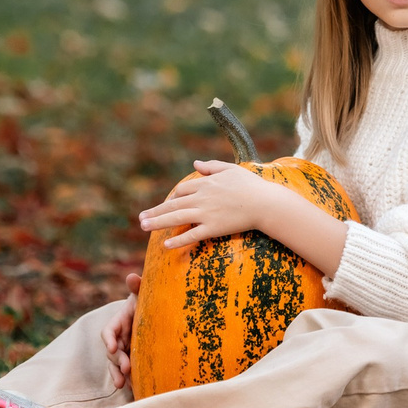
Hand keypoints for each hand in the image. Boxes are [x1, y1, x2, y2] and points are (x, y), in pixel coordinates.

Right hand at [99, 271, 140, 389]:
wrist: (157, 314)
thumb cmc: (149, 302)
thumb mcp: (144, 293)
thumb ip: (138, 286)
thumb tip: (132, 276)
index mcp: (120, 321)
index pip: (109, 331)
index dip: (110, 339)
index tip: (114, 347)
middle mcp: (119, 337)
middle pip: (112, 351)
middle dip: (117, 360)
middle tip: (126, 368)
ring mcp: (125, 350)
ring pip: (116, 364)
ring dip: (117, 374)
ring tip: (123, 384)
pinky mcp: (132, 359)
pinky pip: (126, 371)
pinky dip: (128, 380)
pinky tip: (134, 389)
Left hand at [139, 160, 289, 249]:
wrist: (266, 203)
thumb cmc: (251, 185)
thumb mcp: (231, 170)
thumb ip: (211, 167)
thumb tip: (195, 163)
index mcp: (205, 183)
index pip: (181, 190)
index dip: (172, 198)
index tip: (166, 205)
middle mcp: (202, 197)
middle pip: (172, 204)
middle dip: (155, 212)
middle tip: (140, 219)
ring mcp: (206, 213)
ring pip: (176, 218)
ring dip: (158, 223)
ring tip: (144, 227)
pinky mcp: (213, 228)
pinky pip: (192, 235)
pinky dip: (178, 240)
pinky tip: (166, 245)